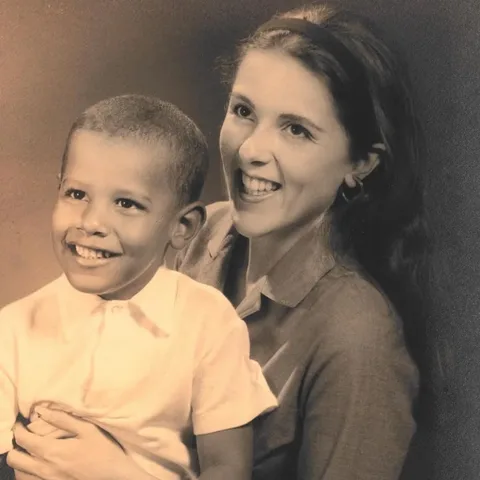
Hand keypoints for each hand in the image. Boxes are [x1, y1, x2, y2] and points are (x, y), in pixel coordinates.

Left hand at [6, 407, 144, 479]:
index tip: (21, 423)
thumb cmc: (102, 450)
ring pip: (18, 473)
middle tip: (24, 436)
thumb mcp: (87, 429)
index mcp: (52, 451)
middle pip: (14, 458)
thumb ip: (63, 419)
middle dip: (15, 445)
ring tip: (29, 450)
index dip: (18, 429)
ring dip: (20, 460)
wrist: (113, 476)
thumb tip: (41, 410)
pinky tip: (36, 465)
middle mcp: (44, 469)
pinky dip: (25, 473)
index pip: (23, 439)